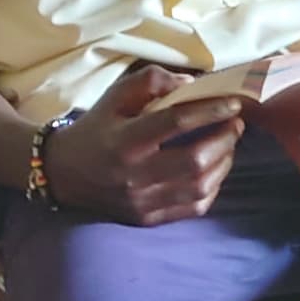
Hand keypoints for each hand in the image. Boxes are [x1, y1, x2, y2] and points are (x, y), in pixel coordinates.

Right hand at [46, 63, 242, 226]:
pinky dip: (213, 188)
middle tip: (235, 124)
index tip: (233, 104)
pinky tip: (215, 171)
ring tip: (229, 144)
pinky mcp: (148, 218)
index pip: (176, 123)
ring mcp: (143, 201)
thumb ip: (152, 82)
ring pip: (199, 187)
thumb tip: (193, 84)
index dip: (210, 111)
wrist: (64, 174)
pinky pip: (193, 208)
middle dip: (224, 140)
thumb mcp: (115, 96)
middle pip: (194, 160)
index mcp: (125, 140)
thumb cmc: (96, 129)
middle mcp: (135, 174)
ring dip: (224, 163)